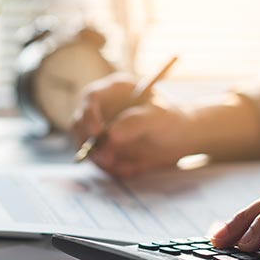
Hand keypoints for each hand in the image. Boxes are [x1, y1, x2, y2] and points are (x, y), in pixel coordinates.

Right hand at [71, 73, 197, 177]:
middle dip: (90, 144)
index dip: (89, 115)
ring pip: (86, 146)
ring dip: (102, 160)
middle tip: (108, 159)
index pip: (91, 97)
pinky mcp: (104, 148)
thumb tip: (111, 134)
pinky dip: (112, 169)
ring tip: (127, 167)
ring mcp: (100, 129)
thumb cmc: (171, 120)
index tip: (98, 134)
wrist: (180, 140)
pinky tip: (132, 169)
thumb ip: (136, 123)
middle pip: (79, 124)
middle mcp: (102, 108)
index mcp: (114, 90)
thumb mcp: (159, 118)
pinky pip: (99, 161)